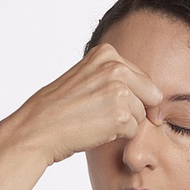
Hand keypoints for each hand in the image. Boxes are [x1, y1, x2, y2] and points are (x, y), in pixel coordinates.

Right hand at [10, 43, 163, 164]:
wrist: (37, 129)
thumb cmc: (57, 109)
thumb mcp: (85, 77)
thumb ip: (112, 76)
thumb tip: (152, 92)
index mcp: (106, 53)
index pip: (142, 77)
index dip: (136, 96)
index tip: (115, 105)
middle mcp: (115, 67)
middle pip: (150, 94)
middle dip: (137, 110)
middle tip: (107, 117)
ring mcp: (119, 91)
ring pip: (142, 114)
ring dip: (124, 124)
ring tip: (95, 122)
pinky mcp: (120, 115)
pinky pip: (134, 131)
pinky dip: (118, 136)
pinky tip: (95, 130)